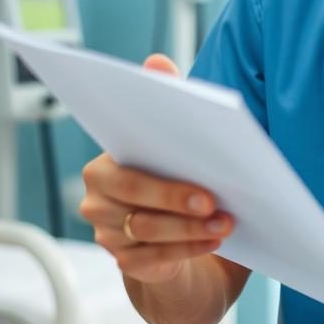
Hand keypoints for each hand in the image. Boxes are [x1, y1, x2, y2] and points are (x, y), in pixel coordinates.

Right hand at [79, 53, 234, 284]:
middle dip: (181, 205)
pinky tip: (213, 241)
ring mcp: (108, 236)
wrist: (163, 221)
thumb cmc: (167, 169)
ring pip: (150, 235)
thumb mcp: (167, 138)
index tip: (203, 180)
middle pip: (138, 207)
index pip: (128, 175)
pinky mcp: (126, 262)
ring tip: (226, 223)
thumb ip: (162, 98)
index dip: (166, 183)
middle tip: (217, 204)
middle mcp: (97, 203)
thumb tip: (157, 61)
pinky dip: (190, 249)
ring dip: (193, 230)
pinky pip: (156, 260)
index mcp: (101, 169)